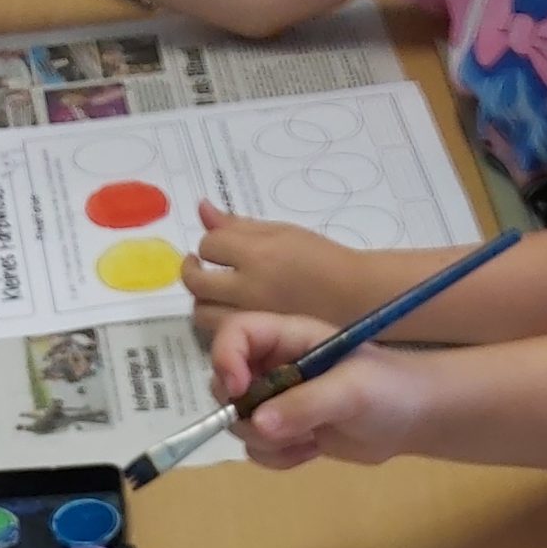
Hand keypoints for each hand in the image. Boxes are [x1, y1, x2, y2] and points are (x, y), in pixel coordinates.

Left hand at [183, 202, 369, 336]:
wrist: (354, 296)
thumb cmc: (321, 258)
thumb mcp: (281, 232)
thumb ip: (239, 225)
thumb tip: (202, 208)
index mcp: (257, 254)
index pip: (209, 246)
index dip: (209, 245)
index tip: (218, 248)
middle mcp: (249, 288)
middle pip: (197, 284)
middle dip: (192, 273)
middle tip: (200, 268)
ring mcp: (253, 317)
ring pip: (203, 315)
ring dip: (202, 301)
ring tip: (214, 293)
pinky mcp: (258, 338)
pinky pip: (223, 333)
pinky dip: (219, 321)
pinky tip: (232, 311)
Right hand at [211, 314, 430, 470]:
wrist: (415, 419)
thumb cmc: (390, 390)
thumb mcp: (352, 391)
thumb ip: (304, 404)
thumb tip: (256, 424)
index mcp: (289, 337)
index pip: (235, 334)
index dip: (226, 359)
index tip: (239, 391)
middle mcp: (276, 364)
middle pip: (225, 384)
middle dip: (244, 412)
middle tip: (280, 426)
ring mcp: (279, 399)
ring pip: (239, 422)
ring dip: (265, 440)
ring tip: (308, 439)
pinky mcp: (287, 430)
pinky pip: (257, 447)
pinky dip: (277, 457)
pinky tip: (311, 451)